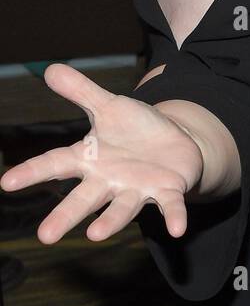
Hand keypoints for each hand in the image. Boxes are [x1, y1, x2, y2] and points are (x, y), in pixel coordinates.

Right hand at [0, 64, 203, 243]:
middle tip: (45, 236)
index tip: (7, 182)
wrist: (176, 144)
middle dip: (65, 216)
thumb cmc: (136, 129)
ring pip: (122, 208)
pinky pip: (170, 205)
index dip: (32, 172)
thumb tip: (50, 69)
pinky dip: (174, 217)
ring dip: (111, 221)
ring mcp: (138, 188)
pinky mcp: (168, 190)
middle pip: (84, 198)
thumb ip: (81, 92)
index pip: (55, 164)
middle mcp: (109, 180)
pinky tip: (178, 229)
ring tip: (96, 235)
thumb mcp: (109, 106)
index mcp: (90, 159)